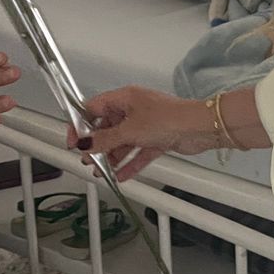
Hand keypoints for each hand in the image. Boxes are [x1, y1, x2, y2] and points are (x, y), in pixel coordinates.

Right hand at [66, 85, 220, 182]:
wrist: (200, 128)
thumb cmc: (169, 118)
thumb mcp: (129, 130)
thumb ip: (104, 139)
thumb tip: (84, 143)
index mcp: (125, 98)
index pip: (94, 108)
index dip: (81, 124)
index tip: (73, 141)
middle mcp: (135, 109)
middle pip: (107, 127)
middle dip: (96, 145)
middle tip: (87, 159)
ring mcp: (146, 124)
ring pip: (122, 142)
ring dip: (111, 157)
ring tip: (101, 171)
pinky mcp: (158, 138)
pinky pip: (138, 152)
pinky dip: (129, 163)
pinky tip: (120, 176)